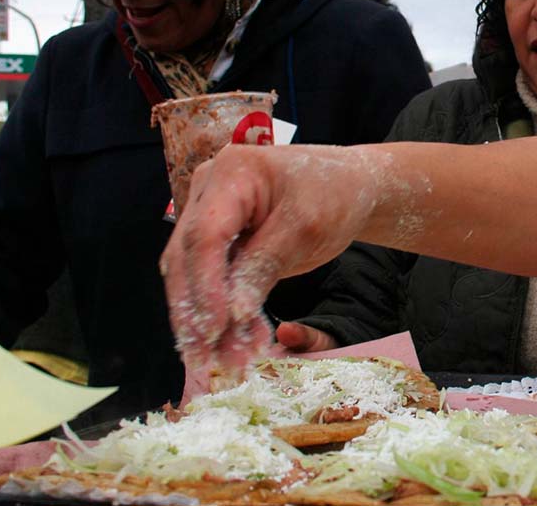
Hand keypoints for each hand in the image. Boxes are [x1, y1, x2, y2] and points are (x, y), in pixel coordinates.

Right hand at [161, 144, 379, 371]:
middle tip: (204, 360)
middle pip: (186, 257)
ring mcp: (209, 216)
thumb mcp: (306, 228)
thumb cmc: (334, 194)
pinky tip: (234, 346)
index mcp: (231, 173)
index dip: (205, 285)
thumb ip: (265, 266)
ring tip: (222, 363)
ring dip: (204, 321)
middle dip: (195, 312)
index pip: (205, 234)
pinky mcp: (220, 242)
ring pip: (191, 275)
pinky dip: (221, 315)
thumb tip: (231, 314)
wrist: (349, 186)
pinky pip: (211, 281)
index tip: (214, 328)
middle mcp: (208, 192)